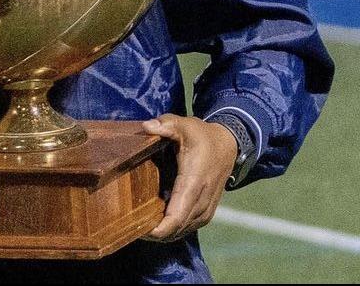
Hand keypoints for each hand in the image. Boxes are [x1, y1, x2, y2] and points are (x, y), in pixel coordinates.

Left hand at [139, 113, 238, 241]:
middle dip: (156, 233)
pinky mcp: (208, 210)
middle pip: (178, 227)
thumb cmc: (202, 135)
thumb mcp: (184, 125)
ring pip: (184, 230)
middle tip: (131, 230)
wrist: (228, 144)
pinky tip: (159, 228)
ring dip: (165, 234)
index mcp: (193, 181)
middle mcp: (202, 198)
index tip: (141, 231)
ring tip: (141, 231)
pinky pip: (190, 226)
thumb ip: (166, 125)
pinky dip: (175, 230)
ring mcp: (207, 206)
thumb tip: (146, 126)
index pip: (177, 215)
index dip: (160, 228)